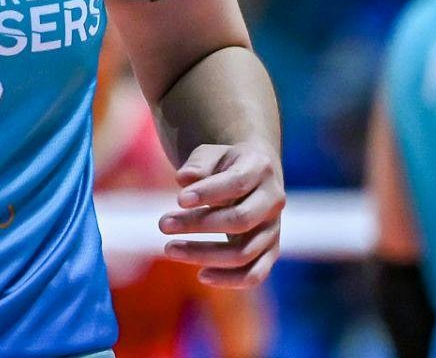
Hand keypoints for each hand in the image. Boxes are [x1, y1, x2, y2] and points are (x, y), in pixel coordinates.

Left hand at [157, 140, 284, 287]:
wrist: (251, 177)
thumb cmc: (223, 165)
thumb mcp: (210, 154)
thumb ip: (198, 164)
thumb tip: (184, 179)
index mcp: (260, 169)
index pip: (236, 183)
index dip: (208, 193)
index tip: (178, 200)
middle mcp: (273, 200)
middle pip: (240, 220)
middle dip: (198, 224)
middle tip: (162, 224)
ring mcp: (273, 228)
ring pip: (244, 252)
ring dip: (204, 254)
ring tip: (169, 249)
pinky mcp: (269, 251)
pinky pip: (255, 274)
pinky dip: (229, 280)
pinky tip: (201, 276)